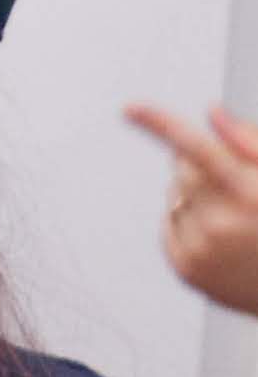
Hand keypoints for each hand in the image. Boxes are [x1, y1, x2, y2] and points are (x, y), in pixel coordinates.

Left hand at [132, 103, 257, 312]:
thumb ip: (251, 142)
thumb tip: (212, 113)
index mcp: (253, 195)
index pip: (199, 150)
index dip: (163, 125)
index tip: (131, 108)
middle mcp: (224, 224)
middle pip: (184, 168)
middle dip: (202, 165)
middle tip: (235, 183)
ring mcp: (202, 250)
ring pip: (174, 194)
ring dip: (196, 194)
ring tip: (236, 216)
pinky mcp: (186, 269)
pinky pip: (169, 222)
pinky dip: (187, 220)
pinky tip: (221, 235)